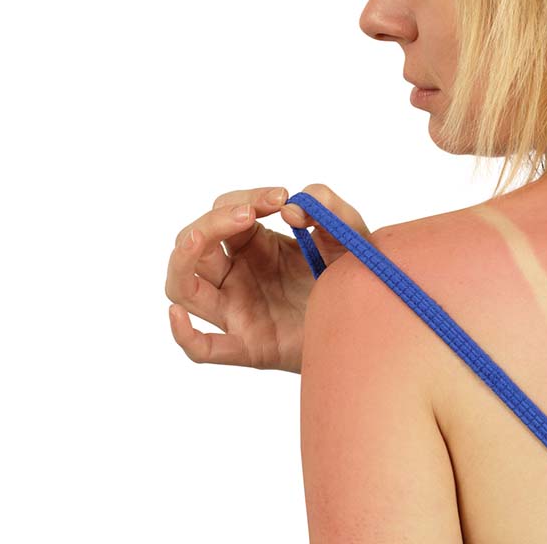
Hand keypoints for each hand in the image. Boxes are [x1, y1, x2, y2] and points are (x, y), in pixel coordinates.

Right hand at [165, 183, 369, 373]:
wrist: (368, 327)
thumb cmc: (352, 280)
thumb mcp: (350, 238)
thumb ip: (330, 211)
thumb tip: (292, 208)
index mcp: (255, 246)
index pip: (226, 211)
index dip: (246, 199)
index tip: (282, 198)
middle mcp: (237, 276)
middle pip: (194, 244)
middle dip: (212, 222)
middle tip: (250, 213)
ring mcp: (237, 311)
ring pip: (183, 287)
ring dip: (183, 260)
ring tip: (200, 239)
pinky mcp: (248, 347)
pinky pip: (204, 348)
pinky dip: (184, 335)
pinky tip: (178, 317)